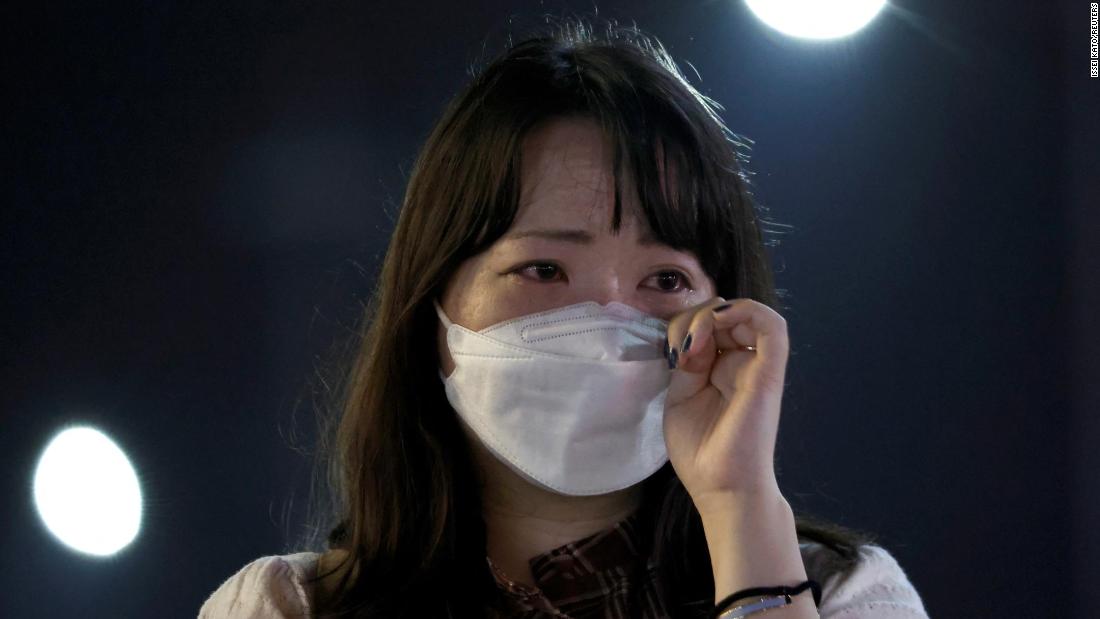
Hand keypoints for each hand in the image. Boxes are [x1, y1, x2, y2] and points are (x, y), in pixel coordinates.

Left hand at [661, 297, 790, 509]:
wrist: (722, 488)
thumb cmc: (700, 451)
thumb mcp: (681, 397)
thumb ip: (687, 362)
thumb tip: (694, 336)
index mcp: (720, 368)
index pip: (707, 325)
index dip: (684, 325)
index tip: (669, 351)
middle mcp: (741, 362)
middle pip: (723, 314)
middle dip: (693, 317)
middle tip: (678, 347)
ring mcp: (756, 365)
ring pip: (747, 312)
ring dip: (713, 313)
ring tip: (694, 339)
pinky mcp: (769, 372)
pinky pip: (773, 326)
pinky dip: (746, 310)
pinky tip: (718, 321)